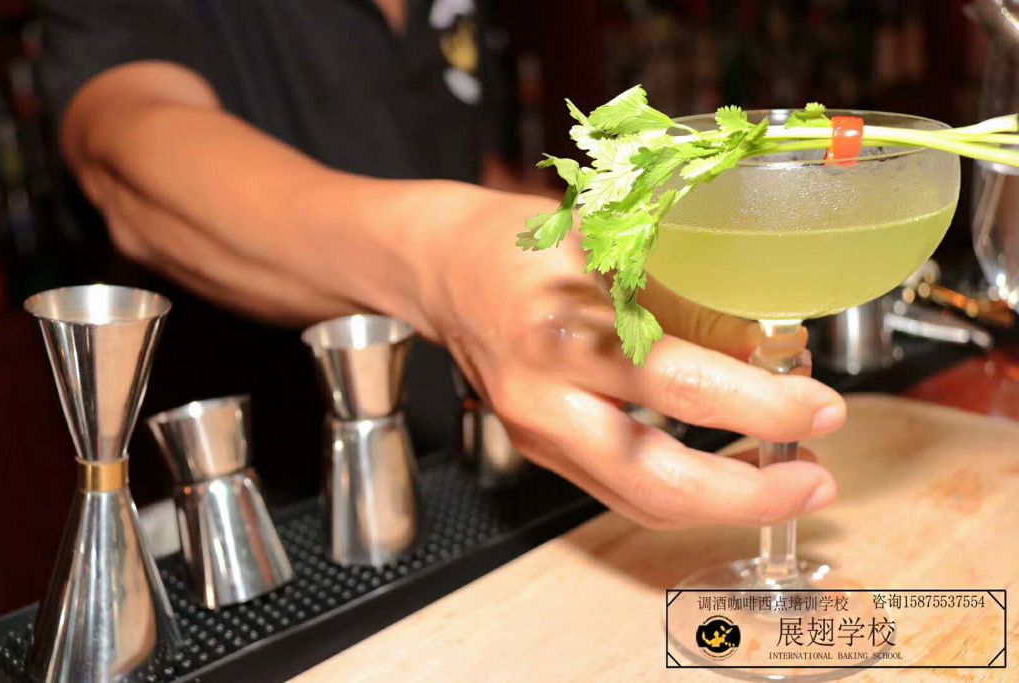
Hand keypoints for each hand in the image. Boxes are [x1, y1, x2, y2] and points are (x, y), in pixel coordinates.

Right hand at [428, 193, 845, 529]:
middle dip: (751, 493)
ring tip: (785, 479)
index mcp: (564, 331)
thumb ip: (689, 301)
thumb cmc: (524, 244)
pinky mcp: (542, 451)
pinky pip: (620, 491)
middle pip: (657, 479)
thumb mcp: (613, 246)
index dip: (764, 405)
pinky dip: (683, 492)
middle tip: (814, 481)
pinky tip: (726, 470)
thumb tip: (772, 349)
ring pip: (640, 501)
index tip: (821, 406)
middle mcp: (545, 398)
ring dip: (723, 505)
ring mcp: (539, 435)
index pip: (680, 384)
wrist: (447, 271)